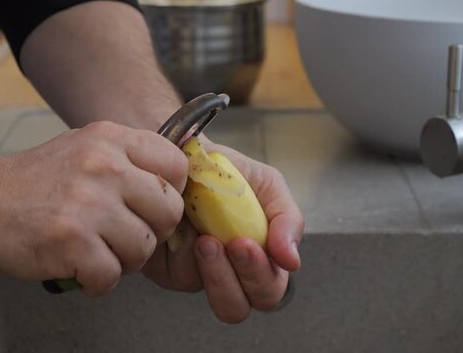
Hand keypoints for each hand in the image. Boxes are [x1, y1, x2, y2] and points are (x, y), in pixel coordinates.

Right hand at [0, 121, 187, 295]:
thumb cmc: (35, 180)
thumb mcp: (87, 147)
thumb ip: (130, 160)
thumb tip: (174, 185)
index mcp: (111, 139)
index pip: (176, 165)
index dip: (172, 192)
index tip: (153, 206)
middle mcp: (104, 167)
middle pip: (170, 210)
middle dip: (154, 232)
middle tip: (128, 235)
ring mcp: (88, 204)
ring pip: (144, 247)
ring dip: (126, 260)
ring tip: (101, 253)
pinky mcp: (71, 241)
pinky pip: (112, 274)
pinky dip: (98, 281)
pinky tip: (82, 269)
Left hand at [141, 142, 303, 322]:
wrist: (183, 154)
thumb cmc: (228, 172)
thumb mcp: (267, 184)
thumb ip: (288, 219)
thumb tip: (293, 261)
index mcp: (260, 258)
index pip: (268, 290)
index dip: (260, 275)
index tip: (246, 243)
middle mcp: (230, 273)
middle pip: (238, 308)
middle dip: (239, 278)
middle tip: (230, 243)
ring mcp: (198, 275)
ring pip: (209, 298)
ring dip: (211, 268)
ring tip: (203, 236)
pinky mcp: (169, 270)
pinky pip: (178, 276)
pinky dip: (182, 250)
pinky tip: (182, 225)